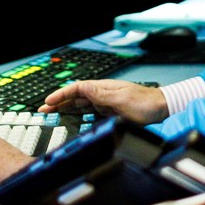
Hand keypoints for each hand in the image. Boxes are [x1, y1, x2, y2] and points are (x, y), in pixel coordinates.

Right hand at [39, 79, 167, 122]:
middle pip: (75, 96)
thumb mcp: (121, 99)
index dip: (61, 94)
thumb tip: (82, 88)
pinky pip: (89, 111)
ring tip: (51, 112)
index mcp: (103, 88)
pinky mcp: (109, 111)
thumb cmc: (145, 104)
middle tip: (43, 109)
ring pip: (80, 103)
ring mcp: (105, 102)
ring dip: (65, 107)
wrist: (161, 109)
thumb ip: (101, 94)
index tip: (48, 101)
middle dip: (58, 101)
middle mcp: (102, 94)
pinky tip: (71, 117)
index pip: (77, 88)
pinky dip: (77, 113)